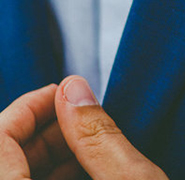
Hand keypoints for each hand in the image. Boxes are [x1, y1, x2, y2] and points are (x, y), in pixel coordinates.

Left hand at [0, 76, 168, 179]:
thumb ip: (99, 135)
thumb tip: (74, 88)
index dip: (28, 106)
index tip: (63, 92)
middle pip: (4, 159)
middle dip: (44, 129)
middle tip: (82, 113)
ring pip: (16, 179)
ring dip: (49, 156)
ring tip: (89, 142)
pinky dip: (52, 179)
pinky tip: (87, 172)